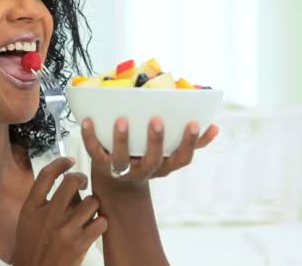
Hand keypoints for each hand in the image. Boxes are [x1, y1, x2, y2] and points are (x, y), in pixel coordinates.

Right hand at [12, 157, 107, 265]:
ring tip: (88, 211)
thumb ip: (42, 201)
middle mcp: (48, 216)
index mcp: (32, 208)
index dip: (60, 163)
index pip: (46, 175)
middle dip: (81, 179)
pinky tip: (94, 226)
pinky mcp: (80, 243)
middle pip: (72, 181)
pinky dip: (101, 222)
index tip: (69, 162)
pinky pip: (101, 221)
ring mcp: (65, 229)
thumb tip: (64, 182)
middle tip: (82, 184)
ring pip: (92, 201)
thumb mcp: (27, 221)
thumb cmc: (31, 248)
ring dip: (93, 204)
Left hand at [82, 117, 218, 190]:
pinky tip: (87, 120)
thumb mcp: (169, 155)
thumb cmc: (146, 158)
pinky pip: (93, 150)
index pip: (181, 159)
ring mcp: (120, 169)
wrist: (115, 182)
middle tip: (157, 119)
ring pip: (120, 160)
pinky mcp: (99, 163)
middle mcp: (143, 170)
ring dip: (121, 140)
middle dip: (155, 141)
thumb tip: (214, 126)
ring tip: (122, 120)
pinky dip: (89, 135)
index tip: (194, 122)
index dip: (190, 143)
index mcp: (163, 166)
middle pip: (152, 160)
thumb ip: (192, 142)